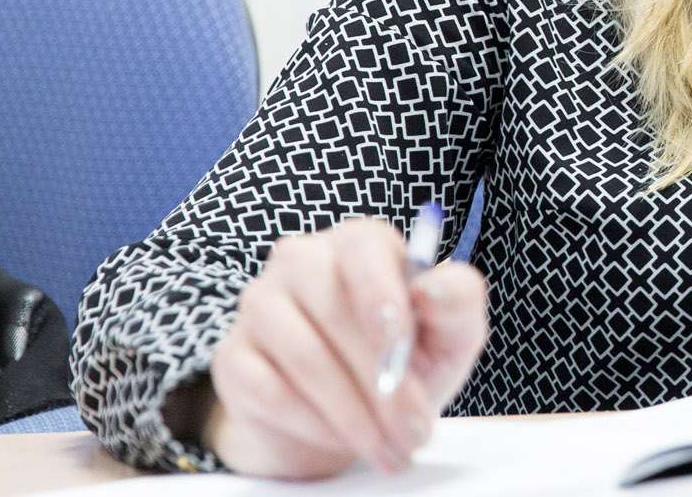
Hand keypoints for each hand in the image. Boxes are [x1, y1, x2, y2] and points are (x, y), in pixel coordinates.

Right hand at [186, 218, 488, 477]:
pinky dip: (313, 424)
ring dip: (353, 414)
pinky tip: (342, 439)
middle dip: (382, 384)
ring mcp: (260, 304)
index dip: (384, 301)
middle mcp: (303, 260)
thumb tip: (431, 287)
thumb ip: (457, 299)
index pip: (364, 252)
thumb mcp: (450, 331)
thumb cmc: (409, 359)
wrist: (351, 412)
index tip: (406, 353)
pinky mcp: (233, 355)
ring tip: (388, 448)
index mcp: (361, 242)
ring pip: (304, 357)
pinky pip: (268, 391)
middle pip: (334, 312)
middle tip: (413, 432)